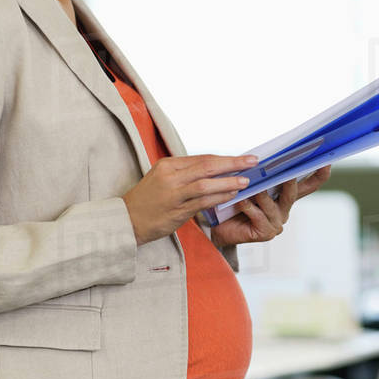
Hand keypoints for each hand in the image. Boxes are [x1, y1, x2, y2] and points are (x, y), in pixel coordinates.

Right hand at [123, 153, 256, 244]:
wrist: (126, 221)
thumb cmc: (147, 201)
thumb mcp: (163, 179)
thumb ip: (186, 174)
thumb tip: (213, 170)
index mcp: (168, 165)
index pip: (202, 158)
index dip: (225, 158)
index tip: (243, 158)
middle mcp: (171, 176)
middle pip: (207, 165)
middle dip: (233, 163)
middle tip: (252, 162)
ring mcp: (173, 194)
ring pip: (207, 183)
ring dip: (229, 181)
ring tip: (246, 181)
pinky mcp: (176, 211)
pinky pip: (202, 202)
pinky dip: (219, 197)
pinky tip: (231, 195)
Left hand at [210, 164, 331, 246]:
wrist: (221, 228)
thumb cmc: (235, 204)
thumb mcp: (251, 185)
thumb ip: (262, 174)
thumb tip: (265, 155)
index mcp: (285, 197)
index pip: (308, 184)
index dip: (319, 174)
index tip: (325, 160)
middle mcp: (284, 210)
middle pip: (293, 193)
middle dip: (290, 179)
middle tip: (288, 168)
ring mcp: (276, 223)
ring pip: (272, 204)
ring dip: (261, 194)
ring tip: (253, 185)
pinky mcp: (265, 233)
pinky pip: (258, 216)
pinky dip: (248, 207)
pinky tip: (241, 201)